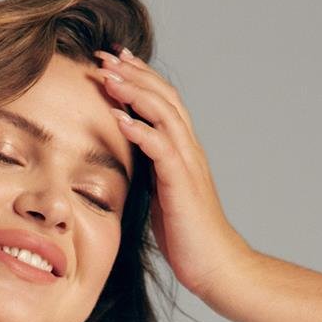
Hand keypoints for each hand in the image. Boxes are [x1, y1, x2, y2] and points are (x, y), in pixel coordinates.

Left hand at [92, 49, 255, 302]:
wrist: (216, 266)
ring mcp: (188, 164)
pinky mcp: (182, 184)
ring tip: (108, 75)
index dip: (139, 79)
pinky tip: (120, 118)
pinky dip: (140, 130)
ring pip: (163, 114)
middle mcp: (188, 150)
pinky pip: (161, 148)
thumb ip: (149, 175)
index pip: (162, 103)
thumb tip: (128, 164)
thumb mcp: (161, 199)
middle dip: (134, 73)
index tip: (114, 63)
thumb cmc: (187, 238)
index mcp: (182, 152)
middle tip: (105, 55)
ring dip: (134, 92)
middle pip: (163, 97)